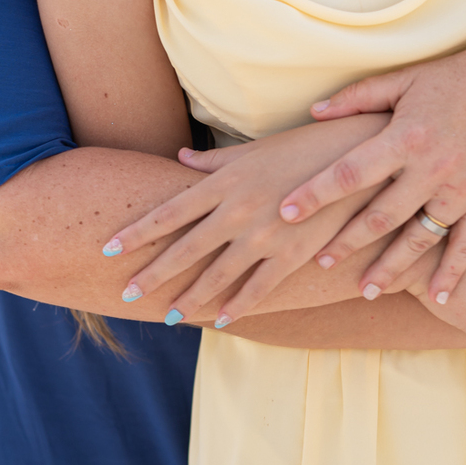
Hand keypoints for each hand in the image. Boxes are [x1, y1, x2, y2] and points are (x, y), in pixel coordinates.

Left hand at [103, 117, 388, 323]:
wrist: (358, 156)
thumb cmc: (304, 146)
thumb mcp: (253, 149)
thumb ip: (213, 162)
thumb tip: (179, 158)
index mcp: (224, 182)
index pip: (168, 211)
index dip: (136, 232)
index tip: (107, 248)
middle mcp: (237, 210)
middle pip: (184, 248)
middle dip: (152, 273)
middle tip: (126, 293)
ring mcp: (264, 235)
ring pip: (216, 274)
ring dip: (189, 297)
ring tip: (166, 315)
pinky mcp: (293, 254)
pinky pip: (258, 287)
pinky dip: (236, 305)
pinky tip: (219, 318)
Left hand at [274, 35, 465, 289]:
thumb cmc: (458, 75)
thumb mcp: (405, 78)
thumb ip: (358, 98)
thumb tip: (314, 113)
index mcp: (405, 136)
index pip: (349, 172)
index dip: (315, 194)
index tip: (285, 214)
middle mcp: (432, 167)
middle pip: (379, 216)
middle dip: (345, 242)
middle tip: (318, 264)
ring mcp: (463, 188)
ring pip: (419, 238)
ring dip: (391, 267)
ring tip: (365, 289)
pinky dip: (451, 272)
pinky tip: (436, 296)